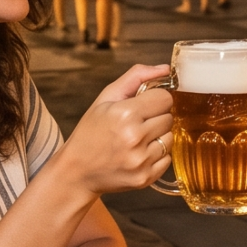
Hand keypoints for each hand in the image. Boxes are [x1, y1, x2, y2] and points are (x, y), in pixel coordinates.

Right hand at [56, 63, 173, 195]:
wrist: (76, 171)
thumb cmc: (90, 132)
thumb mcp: (106, 98)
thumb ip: (136, 77)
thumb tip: (165, 69)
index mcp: (125, 114)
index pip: (165, 98)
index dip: (154, 100)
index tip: (142, 106)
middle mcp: (135, 137)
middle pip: (169, 118)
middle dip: (155, 117)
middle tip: (136, 124)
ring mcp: (141, 160)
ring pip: (170, 138)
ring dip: (157, 137)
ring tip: (136, 140)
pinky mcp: (146, 177)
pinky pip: (167, 158)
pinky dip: (156, 155)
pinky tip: (138, 154)